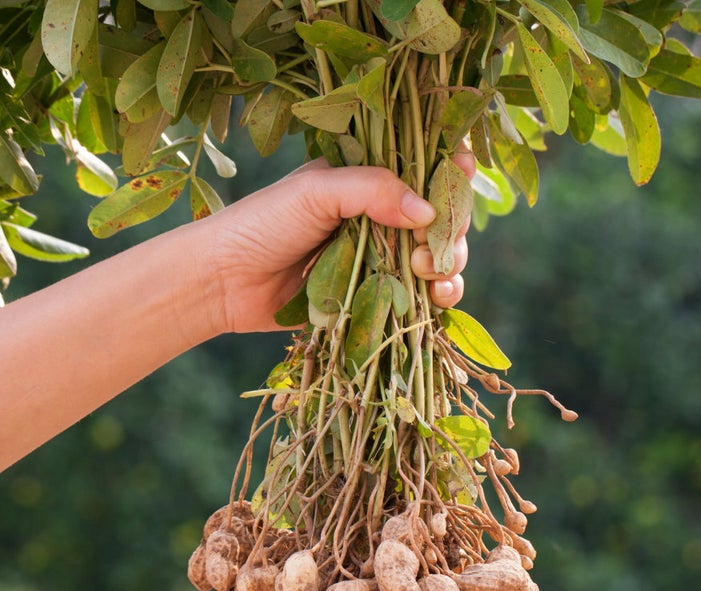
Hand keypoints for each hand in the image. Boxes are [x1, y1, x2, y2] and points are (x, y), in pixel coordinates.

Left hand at [200, 154, 474, 333]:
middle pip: (439, 221)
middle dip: (450, 232)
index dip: (449, 172)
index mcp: (366, 183)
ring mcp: (377, 260)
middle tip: (433, 250)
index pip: (422, 171)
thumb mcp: (316, 192)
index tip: (465, 173)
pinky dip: (434, 299)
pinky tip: (435, 299)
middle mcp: (378, 219)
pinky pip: (415, 298)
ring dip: (449, 267)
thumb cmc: (263, 224)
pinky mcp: (371, 298)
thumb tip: (428, 212)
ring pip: (436, 260)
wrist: (224, 281)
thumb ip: (372, 191)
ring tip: (434, 277)